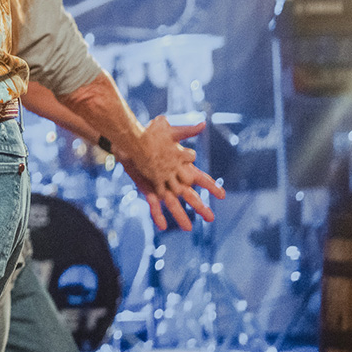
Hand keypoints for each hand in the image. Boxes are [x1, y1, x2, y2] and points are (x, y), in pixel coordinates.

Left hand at [116, 116, 221, 232]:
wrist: (129, 141)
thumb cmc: (151, 135)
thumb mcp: (170, 132)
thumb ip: (186, 130)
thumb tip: (203, 123)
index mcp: (181, 167)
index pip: (199, 178)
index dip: (210, 186)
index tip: (222, 195)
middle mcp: (173, 179)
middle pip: (189, 195)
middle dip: (200, 206)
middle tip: (211, 218)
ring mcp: (160, 185)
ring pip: (173, 203)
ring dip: (181, 215)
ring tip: (189, 228)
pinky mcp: (148, 188)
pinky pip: (153, 204)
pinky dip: (157, 214)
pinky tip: (162, 226)